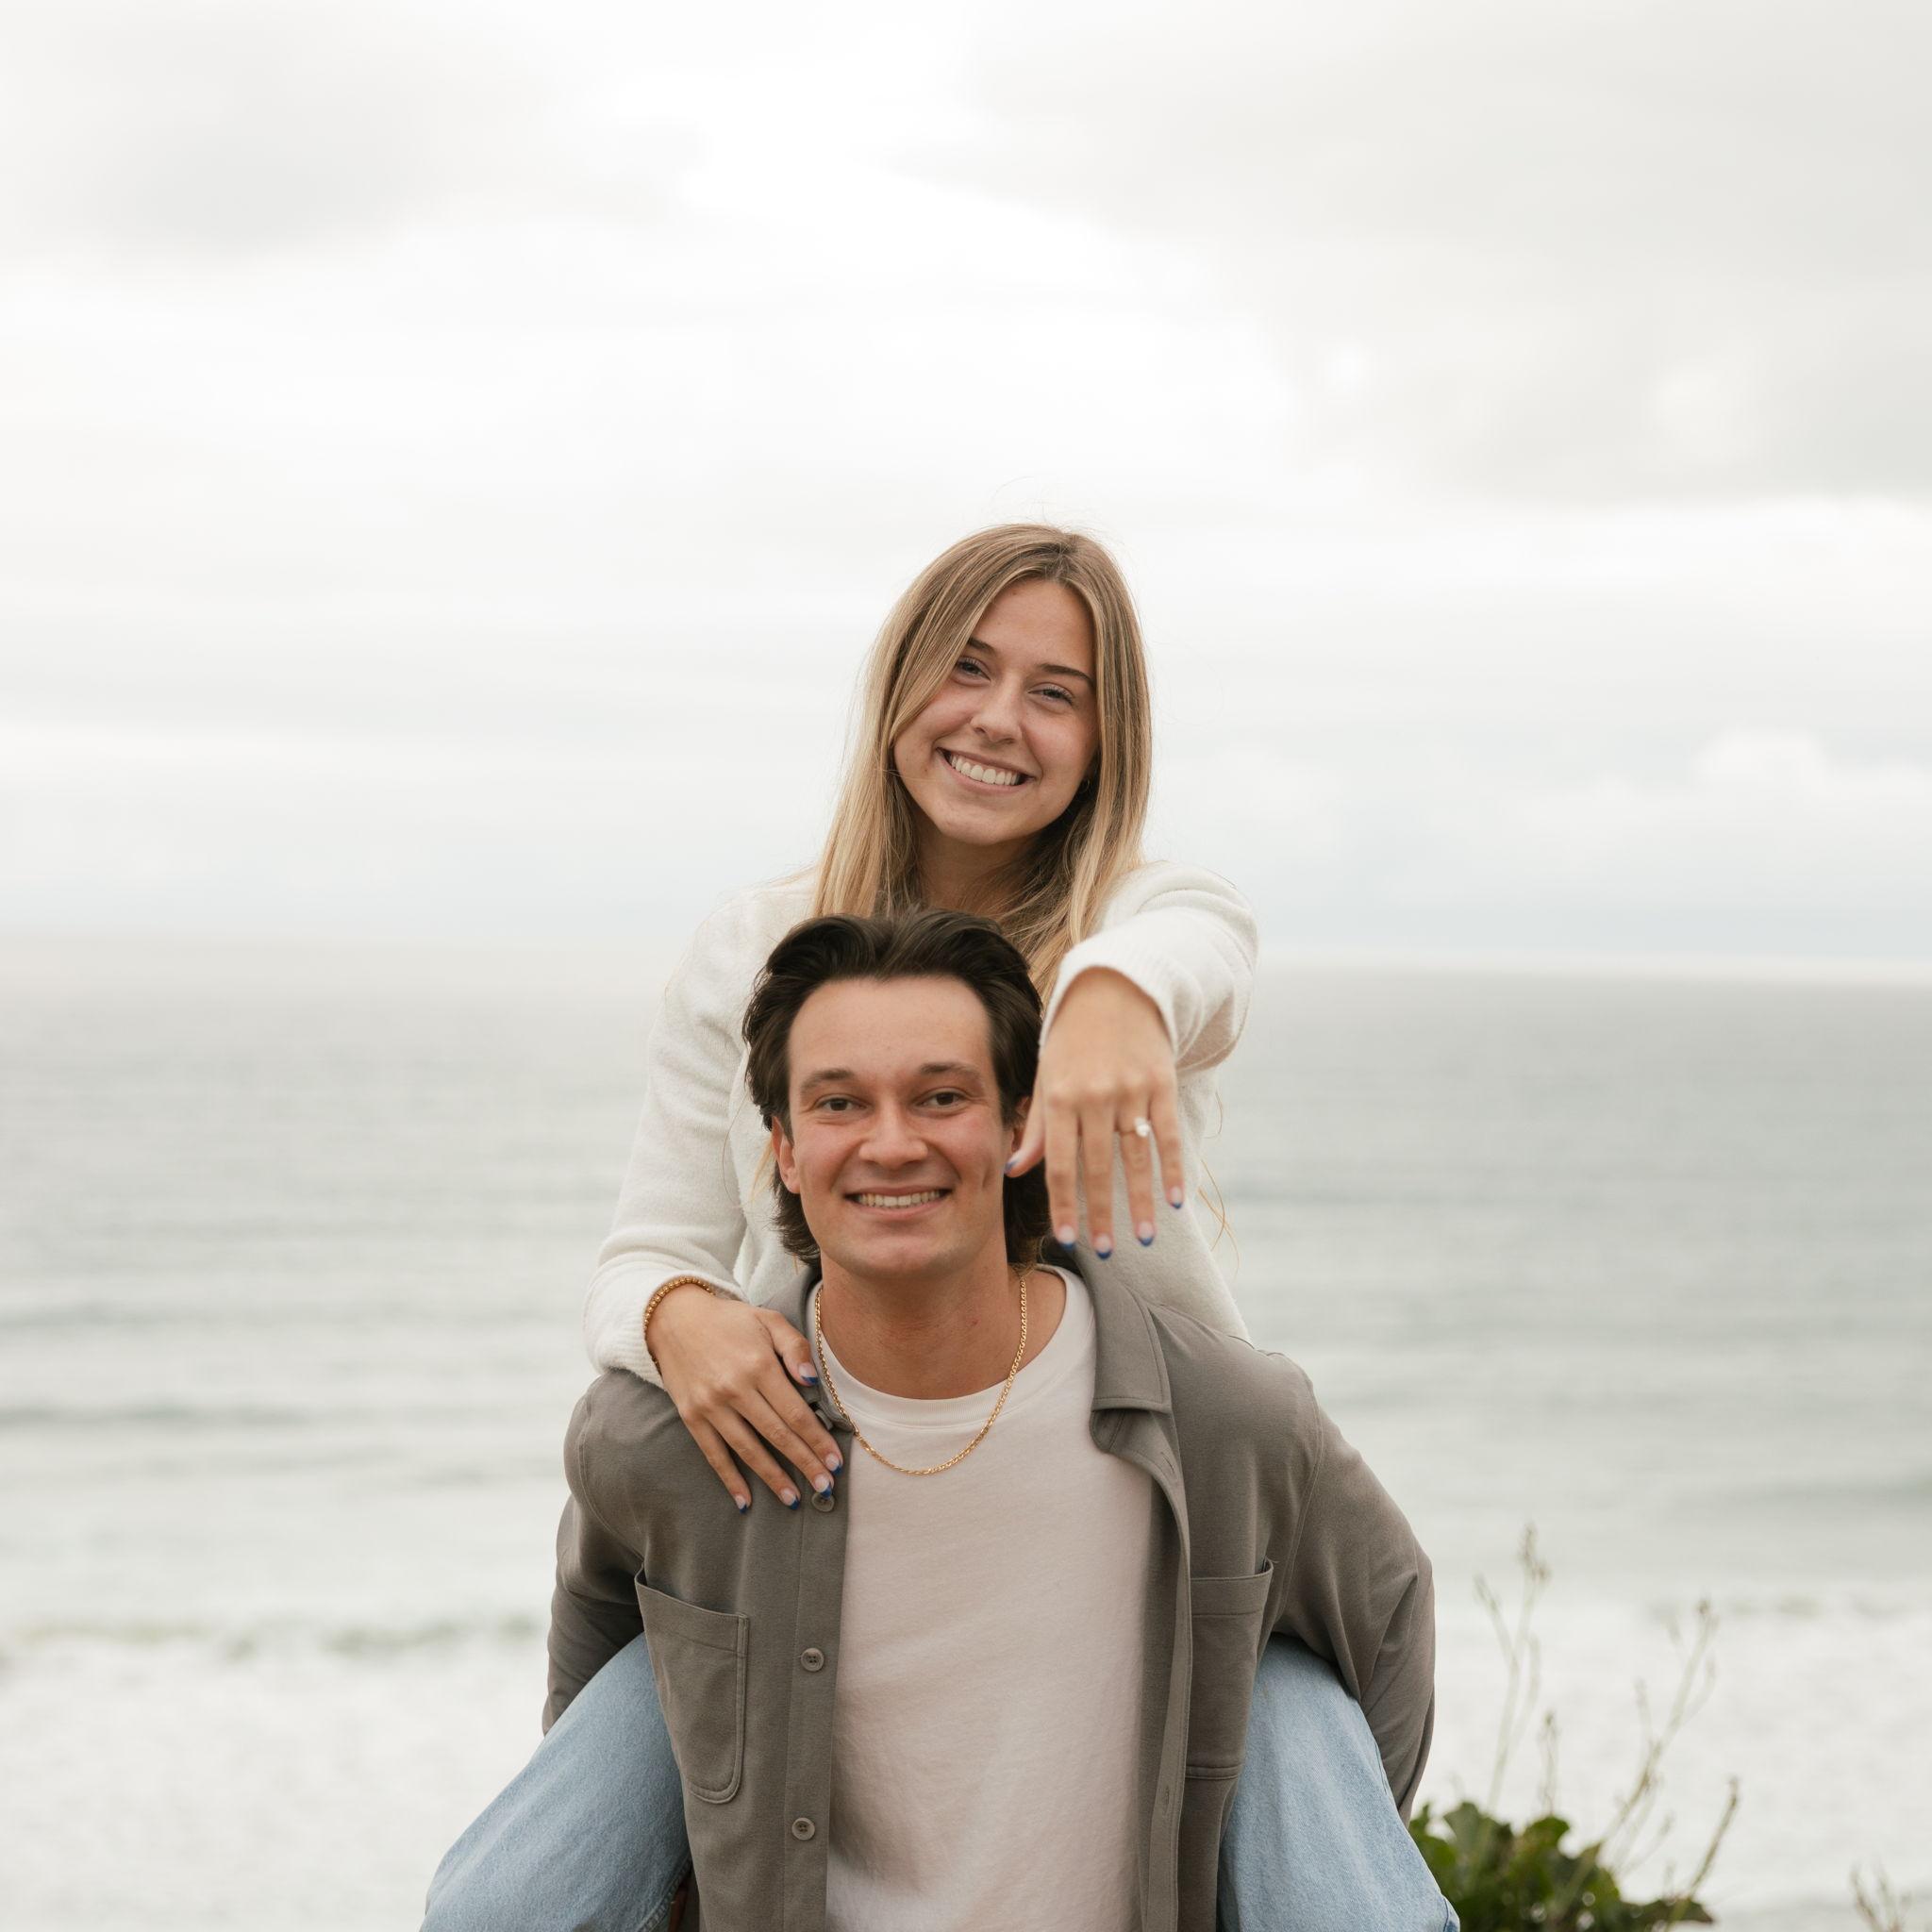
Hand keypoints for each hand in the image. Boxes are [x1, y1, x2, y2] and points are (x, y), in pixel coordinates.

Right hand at [645, 1287, 841, 1510]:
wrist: (674, 1319)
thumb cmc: (730, 1320)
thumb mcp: (768, 1320)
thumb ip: (795, 1347)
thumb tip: (812, 1381)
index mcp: (759, 1365)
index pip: (795, 1412)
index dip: (817, 1439)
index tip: (835, 1461)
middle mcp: (735, 1389)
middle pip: (777, 1435)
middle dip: (804, 1463)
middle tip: (825, 1486)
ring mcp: (711, 1406)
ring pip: (748, 1450)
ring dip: (773, 1477)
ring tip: (794, 1499)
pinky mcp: (691, 1417)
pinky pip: (714, 1454)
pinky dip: (730, 1479)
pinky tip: (746, 1500)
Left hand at [1006, 968, 1184, 1256]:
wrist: (1116, 988)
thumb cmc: (1071, 1039)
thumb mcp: (1045, 1075)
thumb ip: (1034, 1126)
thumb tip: (1014, 1171)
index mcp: (1059, 1097)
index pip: (1059, 1163)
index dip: (1063, 1204)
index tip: (1068, 1238)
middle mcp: (1095, 1096)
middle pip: (1098, 1167)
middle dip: (1101, 1213)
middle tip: (1104, 1251)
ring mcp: (1131, 1090)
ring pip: (1136, 1158)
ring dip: (1139, 1201)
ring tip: (1143, 1239)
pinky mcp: (1162, 1083)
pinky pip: (1169, 1135)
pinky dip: (1173, 1168)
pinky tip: (1175, 1200)